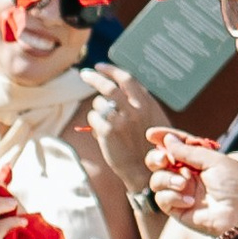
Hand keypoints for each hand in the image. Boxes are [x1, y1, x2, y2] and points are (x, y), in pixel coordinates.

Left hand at [86, 65, 160, 193]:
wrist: (146, 172)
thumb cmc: (148, 147)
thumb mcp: (153, 121)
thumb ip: (139, 104)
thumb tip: (119, 88)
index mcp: (147, 104)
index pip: (127, 79)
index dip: (112, 70)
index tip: (100, 66)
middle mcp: (135, 109)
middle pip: (109, 86)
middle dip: (94, 78)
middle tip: (85, 74)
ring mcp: (122, 120)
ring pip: (99, 104)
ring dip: (98, 111)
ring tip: (105, 123)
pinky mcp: (109, 132)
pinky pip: (93, 118)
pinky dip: (93, 123)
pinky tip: (101, 133)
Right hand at [149, 135, 237, 238]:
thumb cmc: (235, 187)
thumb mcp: (215, 161)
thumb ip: (189, 150)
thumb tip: (167, 140)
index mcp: (199, 161)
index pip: (178, 146)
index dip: (164, 138)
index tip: (151, 134)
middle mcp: (187, 175)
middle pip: (159, 162)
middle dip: (156, 158)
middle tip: (164, 159)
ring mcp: (180, 192)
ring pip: (157, 179)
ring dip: (167, 179)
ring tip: (184, 184)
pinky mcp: (175, 209)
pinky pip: (161, 198)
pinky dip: (173, 197)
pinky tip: (189, 202)